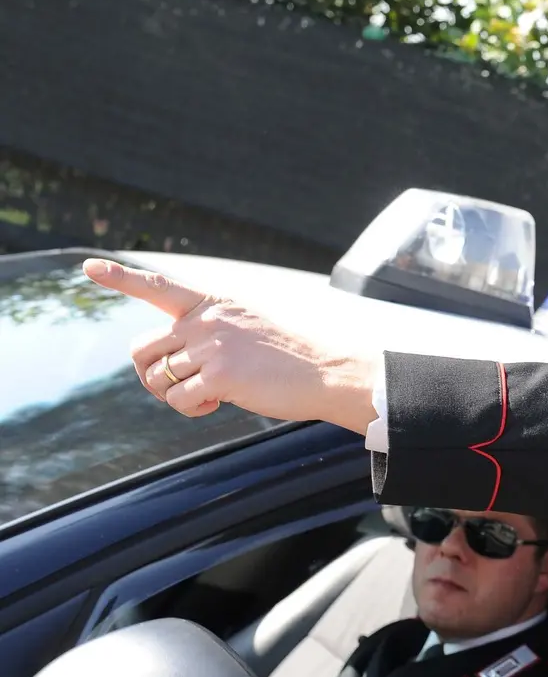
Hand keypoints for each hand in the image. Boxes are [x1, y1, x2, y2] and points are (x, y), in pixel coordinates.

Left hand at [83, 259, 378, 433]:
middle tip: (180, 387)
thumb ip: (211, 331)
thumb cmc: (294, 356)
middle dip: (151, 374)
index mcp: (214, 303)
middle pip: (141, 349)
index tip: (89, 266)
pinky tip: (216, 406)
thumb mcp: (250, 326)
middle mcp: (206, 320)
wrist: (328, 372)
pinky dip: (191, 409)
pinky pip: (179, 400)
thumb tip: (174, 360)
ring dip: (174, 397)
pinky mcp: (220, 376)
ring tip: (206, 398)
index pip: (158, 285)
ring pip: (157, 379)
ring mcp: (211, 347)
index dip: (120, 277)